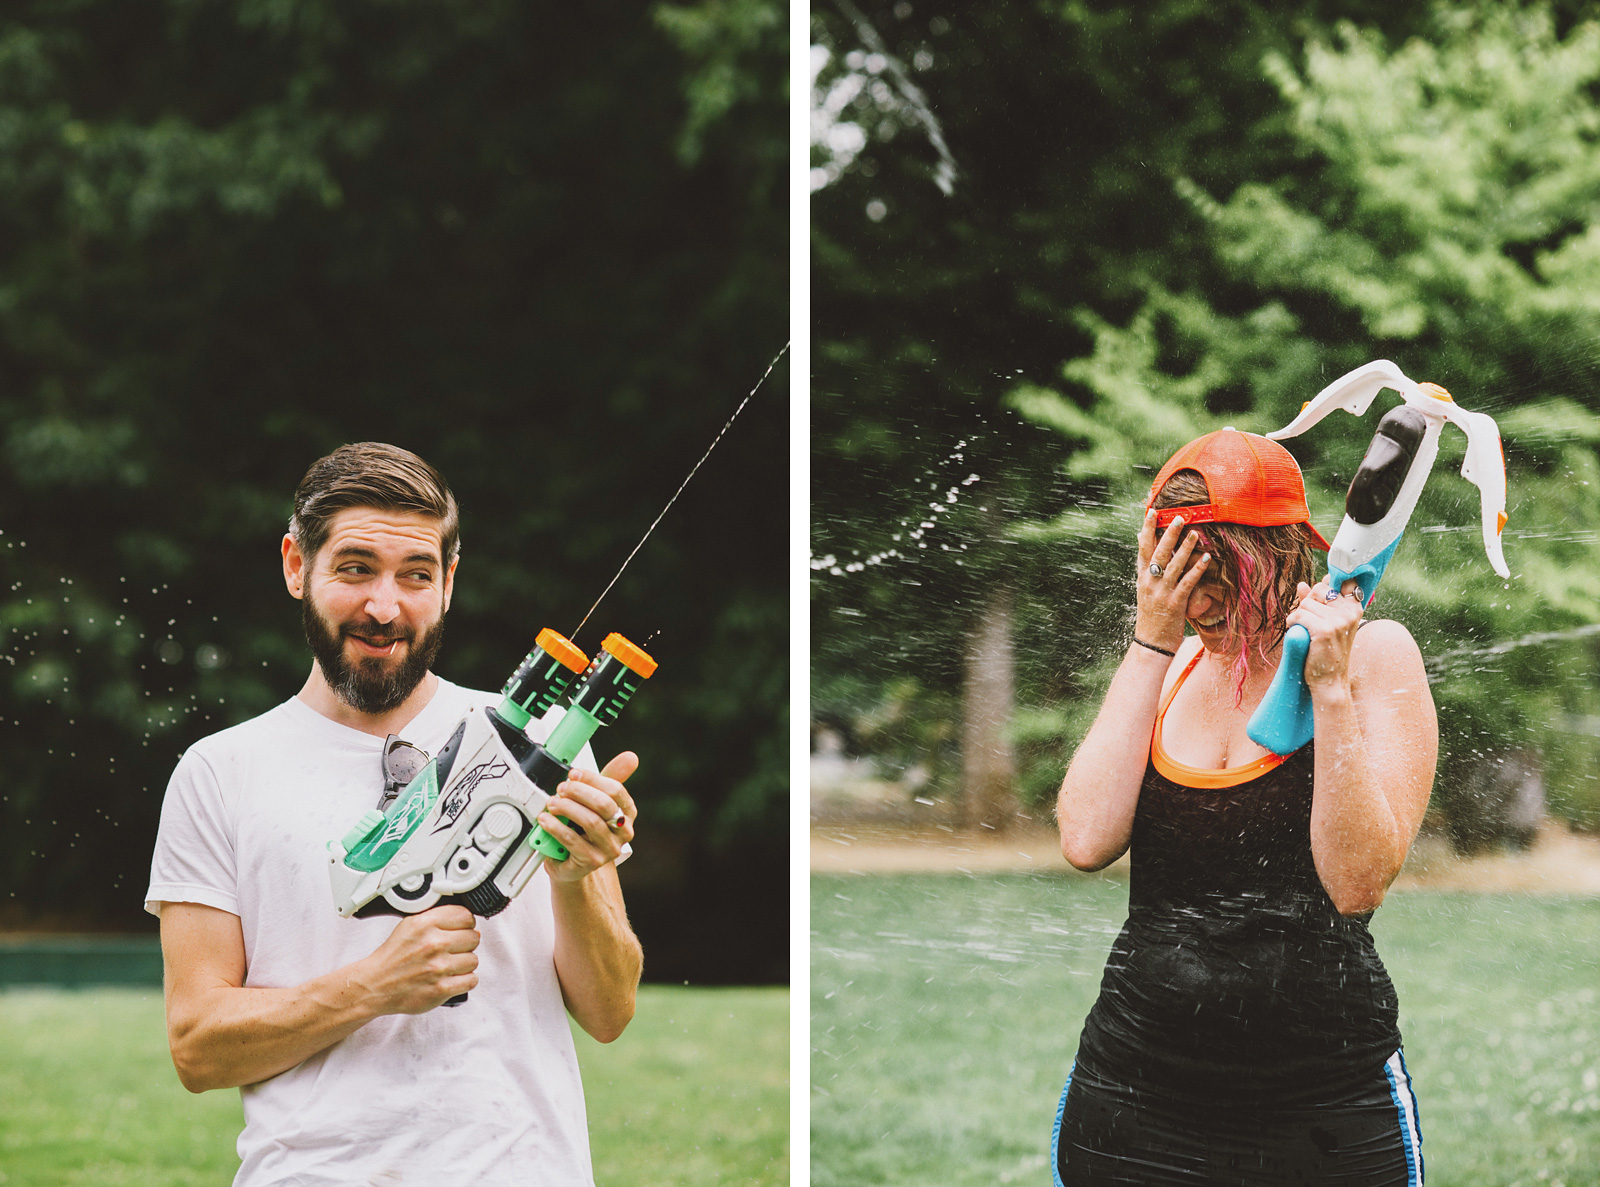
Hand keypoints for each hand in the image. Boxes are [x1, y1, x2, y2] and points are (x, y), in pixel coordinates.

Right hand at [357, 905, 479, 1013]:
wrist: (375, 985)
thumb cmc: (393, 957)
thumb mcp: (410, 925)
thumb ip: (439, 919)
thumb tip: (472, 926)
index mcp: (424, 924)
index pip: (466, 916)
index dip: (464, 924)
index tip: (458, 931)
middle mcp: (432, 944)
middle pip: (473, 938)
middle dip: (465, 944)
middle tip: (451, 950)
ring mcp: (438, 967)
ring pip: (473, 960)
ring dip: (464, 964)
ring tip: (448, 966)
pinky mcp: (441, 989)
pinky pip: (471, 980)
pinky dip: (463, 981)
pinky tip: (450, 978)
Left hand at [539, 751, 638, 883]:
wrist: (573, 863)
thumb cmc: (584, 829)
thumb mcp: (595, 802)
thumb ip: (607, 779)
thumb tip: (630, 757)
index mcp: (627, 812)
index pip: (615, 790)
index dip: (592, 779)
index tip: (573, 774)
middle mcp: (623, 831)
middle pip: (604, 805)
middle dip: (579, 792)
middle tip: (561, 788)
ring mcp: (609, 849)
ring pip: (590, 822)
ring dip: (566, 808)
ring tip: (551, 803)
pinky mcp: (592, 861)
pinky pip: (572, 841)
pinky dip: (556, 827)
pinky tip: (545, 820)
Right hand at [1135, 509, 1210, 651]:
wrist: (1150, 643)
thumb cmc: (1151, 616)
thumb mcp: (1145, 591)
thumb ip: (1148, 572)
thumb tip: (1149, 553)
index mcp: (1142, 578)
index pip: (1142, 549)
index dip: (1146, 529)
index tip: (1152, 512)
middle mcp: (1149, 583)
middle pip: (1158, 553)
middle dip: (1168, 533)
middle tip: (1179, 516)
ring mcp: (1161, 593)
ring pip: (1173, 565)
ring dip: (1185, 548)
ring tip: (1195, 532)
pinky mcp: (1174, 604)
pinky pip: (1187, 583)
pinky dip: (1196, 569)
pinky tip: (1206, 559)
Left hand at [1285, 577, 1364, 693]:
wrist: (1329, 680)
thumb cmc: (1326, 651)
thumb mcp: (1326, 623)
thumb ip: (1315, 602)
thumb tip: (1302, 585)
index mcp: (1354, 607)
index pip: (1341, 580)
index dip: (1325, 586)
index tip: (1320, 598)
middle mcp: (1350, 611)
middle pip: (1318, 589)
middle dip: (1308, 603)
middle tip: (1310, 621)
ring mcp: (1339, 620)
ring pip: (1305, 604)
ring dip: (1299, 616)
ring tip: (1306, 631)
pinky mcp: (1325, 630)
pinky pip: (1299, 615)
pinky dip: (1293, 624)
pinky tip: (1299, 634)